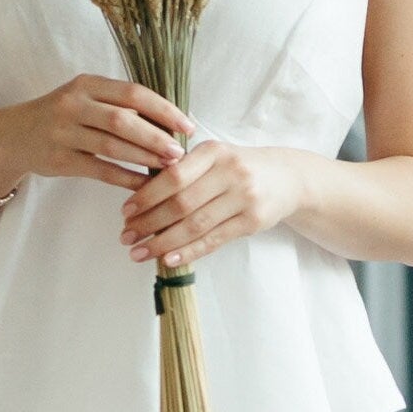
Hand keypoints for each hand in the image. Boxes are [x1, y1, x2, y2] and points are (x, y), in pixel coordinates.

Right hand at [0, 73, 194, 190]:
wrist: (15, 136)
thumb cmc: (62, 116)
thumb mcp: (85, 99)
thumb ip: (118, 105)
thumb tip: (168, 122)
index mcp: (87, 84)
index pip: (133, 93)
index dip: (163, 109)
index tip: (187, 125)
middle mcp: (73, 104)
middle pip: (123, 119)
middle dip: (156, 136)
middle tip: (180, 151)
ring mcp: (63, 132)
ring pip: (111, 145)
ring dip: (144, 157)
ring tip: (168, 167)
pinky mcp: (59, 159)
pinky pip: (99, 170)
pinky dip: (125, 178)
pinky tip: (144, 185)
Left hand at [119, 140, 303, 268]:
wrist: (287, 178)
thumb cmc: (239, 168)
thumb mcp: (214, 157)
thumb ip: (184, 170)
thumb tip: (140, 197)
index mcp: (214, 151)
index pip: (173, 176)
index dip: (146, 196)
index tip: (125, 212)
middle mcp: (230, 172)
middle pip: (182, 203)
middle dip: (149, 222)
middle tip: (126, 236)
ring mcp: (244, 198)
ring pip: (196, 225)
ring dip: (163, 242)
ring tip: (140, 252)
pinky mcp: (252, 221)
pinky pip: (214, 240)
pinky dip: (189, 252)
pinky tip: (168, 259)